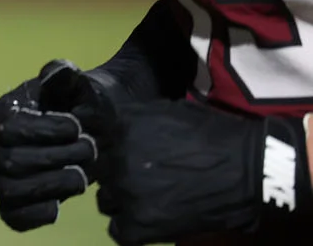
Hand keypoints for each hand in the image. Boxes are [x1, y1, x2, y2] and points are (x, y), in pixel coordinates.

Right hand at [0, 59, 104, 230]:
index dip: (44, 130)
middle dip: (56, 158)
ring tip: (81, 176)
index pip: (9, 128)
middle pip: (11, 162)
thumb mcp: (77, 84)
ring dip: (52, 186)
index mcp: (2, 113)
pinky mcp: (15, 202)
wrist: (95, 129)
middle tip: (89, 148)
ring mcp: (2, 176)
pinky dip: (33, 216)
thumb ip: (65, 75)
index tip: (75, 125)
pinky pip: (13, 217)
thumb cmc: (81, 104)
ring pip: (12, 191)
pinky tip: (59, 206)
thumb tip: (59, 72)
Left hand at [92, 99, 310, 244]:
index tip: (119, 155)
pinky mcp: (139, 224)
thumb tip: (112, 124)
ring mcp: (125, 192)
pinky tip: (151, 222)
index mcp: (118, 126)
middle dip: (116, 174)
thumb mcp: (166, 111)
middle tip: (141, 179)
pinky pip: (118, 230)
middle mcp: (114, 158)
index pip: (92, 140)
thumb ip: (134, 119)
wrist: (249, 168)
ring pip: (105, 200)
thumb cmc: (213, 134)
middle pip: (100, 171)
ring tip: (149, 201)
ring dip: (122, 201)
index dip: (107, 149)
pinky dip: (132, 228)